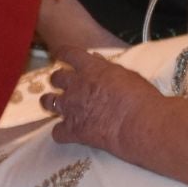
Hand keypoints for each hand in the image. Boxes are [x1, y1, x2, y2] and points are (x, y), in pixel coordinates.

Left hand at [42, 47, 159, 153]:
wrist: (139, 124)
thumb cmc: (140, 98)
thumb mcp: (126, 74)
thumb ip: (107, 67)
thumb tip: (96, 59)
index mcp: (90, 68)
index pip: (68, 53)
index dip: (62, 54)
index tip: (61, 55)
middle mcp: (76, 85)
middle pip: (55, 78)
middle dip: (57, 80)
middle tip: (64, 85)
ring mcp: (71, 108)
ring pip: (48, 102)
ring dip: (51, 102)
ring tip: (56, 106)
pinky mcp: (72, 130)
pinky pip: (56, 132)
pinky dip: (61, 132)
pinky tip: (67, 133)